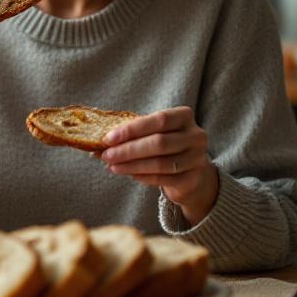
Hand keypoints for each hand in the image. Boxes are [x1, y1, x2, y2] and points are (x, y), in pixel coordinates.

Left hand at [98, 106, 218, 225]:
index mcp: (184, 116)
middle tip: (106, 155)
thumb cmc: (166, 145)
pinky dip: (142, 177)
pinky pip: (163, 179)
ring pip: (160, 163)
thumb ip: (132, 134)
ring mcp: (196, 159)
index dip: (132, 129)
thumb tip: (99, 142)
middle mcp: (195, 136)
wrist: (191, 170)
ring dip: (132, 165)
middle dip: (128, 150)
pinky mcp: (192, 179)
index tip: (108, 138)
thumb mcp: (153, 132)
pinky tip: (129, 174)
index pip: (158, 120)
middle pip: (159, 143)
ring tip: (113, 166)